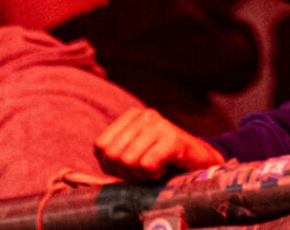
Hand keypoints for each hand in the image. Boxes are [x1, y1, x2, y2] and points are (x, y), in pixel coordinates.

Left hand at [94, 106, 224, 179]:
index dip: (113, 165)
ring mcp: (160, 124)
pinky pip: (147, 164)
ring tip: (159, 166)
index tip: (134, 165)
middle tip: (147, 168)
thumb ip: (111, 157)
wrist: (200, 165)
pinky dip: (155, 174)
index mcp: (131, 116)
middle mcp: (145, 115)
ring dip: (143, 174)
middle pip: (114, 155)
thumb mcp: (132, 157)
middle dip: (128, 171)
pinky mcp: (174, 139)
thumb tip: (88, 167)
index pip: (101, 146)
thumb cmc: (163, 164)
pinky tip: (167, 167)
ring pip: (129, 161)